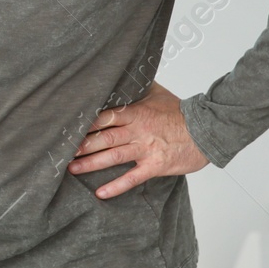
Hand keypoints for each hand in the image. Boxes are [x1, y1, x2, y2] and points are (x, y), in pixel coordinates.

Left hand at [67, 82, 209, 198]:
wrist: (208, 130)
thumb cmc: (181, 113)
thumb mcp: (157, 93)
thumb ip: (136, 88)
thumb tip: (120, 74)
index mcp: (136, 112)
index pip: (104, 116)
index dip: (84, 123)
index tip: (67, 128)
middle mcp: (138, 130)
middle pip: (104, 137)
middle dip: (81, 145)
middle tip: (60, 152)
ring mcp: (146, 149)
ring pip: (113, 157)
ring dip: (90, 164)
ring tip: (71, 169)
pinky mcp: (155, 166)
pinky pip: (132, 178)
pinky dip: (116, 186)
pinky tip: (100, 193)